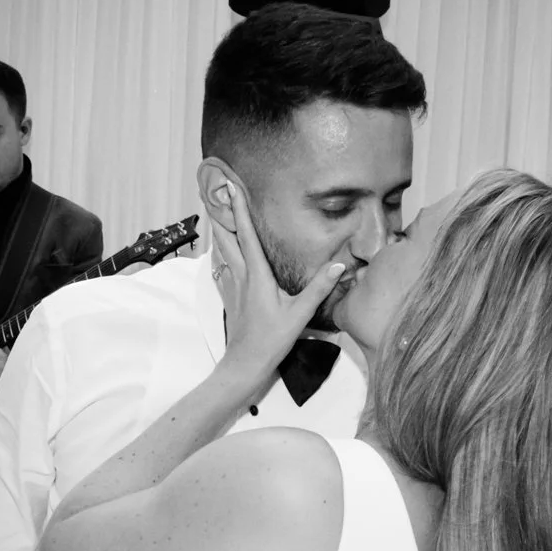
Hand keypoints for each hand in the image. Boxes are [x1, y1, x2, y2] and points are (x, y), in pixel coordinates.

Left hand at [209, 178, 349, 378]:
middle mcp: (241, 275)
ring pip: (222, 251)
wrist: (244, 364)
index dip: (239, 209)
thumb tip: (338, 266)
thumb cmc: (271, 340)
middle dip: (221, 213)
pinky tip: (220, 251)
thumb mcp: (300, 314)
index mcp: (257, 275)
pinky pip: (223, 267)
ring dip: (219, 230)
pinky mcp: (231, 297)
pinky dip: (221, 252)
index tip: (230, 186)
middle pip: (226, 237)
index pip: (246, 234)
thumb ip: (319, 288)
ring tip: (214, 211)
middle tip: (213, 190)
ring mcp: (233, 286)